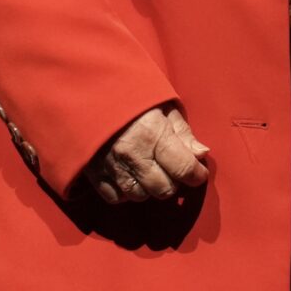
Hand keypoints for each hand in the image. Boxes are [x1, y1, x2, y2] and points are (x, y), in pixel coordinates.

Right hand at [89, 103, 210, 204]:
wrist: (88, 93)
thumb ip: (183, 132)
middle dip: (174, 183)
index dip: (197, 174)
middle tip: (173, 170)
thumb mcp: (163, 106)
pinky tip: (130, 177)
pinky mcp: (93, 173)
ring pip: (140, 196)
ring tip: (151, 172)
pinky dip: (126, 193)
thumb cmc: (131, 97)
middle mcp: (133, 155)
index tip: (198, 172)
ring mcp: (111, 167)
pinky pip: (115, 198)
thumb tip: (201, 154)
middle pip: (163, 189)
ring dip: (150, 189)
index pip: (184, 168)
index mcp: (153, 135)